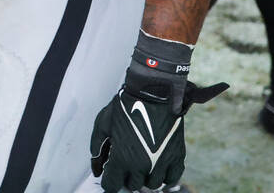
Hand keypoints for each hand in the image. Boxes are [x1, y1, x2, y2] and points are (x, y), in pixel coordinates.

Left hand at [90, 32, 227, 191]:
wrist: (154, 91)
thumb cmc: (126, 104)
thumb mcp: (103, 123)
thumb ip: (97, 148)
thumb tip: (97, 167)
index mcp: (121, 158)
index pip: (112, 186)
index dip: (110, 180)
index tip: (111, 173)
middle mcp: (141, 165)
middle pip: (133, 185)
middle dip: (128, 177)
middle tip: (127, 165)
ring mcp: (160, 162)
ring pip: (152, 184)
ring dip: (146, 177)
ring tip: (144, 164)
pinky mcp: (176, 155)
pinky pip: (172, 178)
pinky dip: (166, 177)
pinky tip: (159, 169)